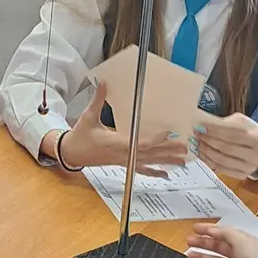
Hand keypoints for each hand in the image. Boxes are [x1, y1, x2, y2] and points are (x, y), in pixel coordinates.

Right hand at [51, 79, 189, 176]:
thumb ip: (98, 100)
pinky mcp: (123, 164)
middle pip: (150, 154)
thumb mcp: (88, 116)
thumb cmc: (80, 136)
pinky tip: (166, 174)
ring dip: (166, 161)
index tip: (169, 133)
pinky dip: (155, 172)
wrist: (72, 154)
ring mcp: (124, 161)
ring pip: (149, 163)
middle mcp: (122, 155)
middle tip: (185, 148)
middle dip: (168, 151)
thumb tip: (103, 82)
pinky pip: (141, 169)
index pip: (139, 143)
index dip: (155, 139)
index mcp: (115, 143)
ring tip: (183, 161)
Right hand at [186, 223, 257, 257]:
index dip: (209, 230)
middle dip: (203, 242)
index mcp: (243, 242)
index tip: (195, 228)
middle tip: (189, 240)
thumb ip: (226, 233)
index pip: (224, 233)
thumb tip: (213, 230)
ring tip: (189, 254)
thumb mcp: (242, 241)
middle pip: (217, 246)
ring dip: (201, 257)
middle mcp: (238, 254)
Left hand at [193, 112, 257, 177]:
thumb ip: (226, 123)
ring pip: (222, 160)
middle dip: (208, 140)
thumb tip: (204, 125)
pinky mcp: (241, 175)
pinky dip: (208, 160)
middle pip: (227, 148)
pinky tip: (201, 153)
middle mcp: (255, 156)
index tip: (201, 125)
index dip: (215, 130)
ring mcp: (249, 168)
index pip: (233, 133)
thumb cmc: (249, 132)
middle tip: (196, 134)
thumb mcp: (242, 122)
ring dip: (206, 151)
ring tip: (197, 143)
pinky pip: (220, 169)